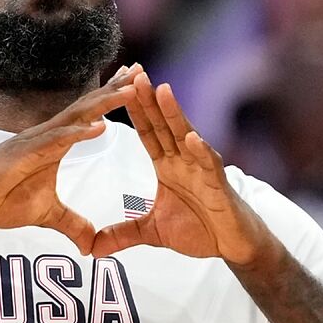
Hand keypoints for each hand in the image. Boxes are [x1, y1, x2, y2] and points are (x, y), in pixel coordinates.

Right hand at [0, 67, 138, 254]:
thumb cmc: (0, 198)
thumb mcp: (46, 216)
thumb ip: (71, 224)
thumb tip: (90, 245)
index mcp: (54, 144)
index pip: (88, 117)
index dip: (110, 99)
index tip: (135, 84)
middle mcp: (48, 135)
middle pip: (87, 107)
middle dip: (114, 88)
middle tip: (140, 69)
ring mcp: (36, 141)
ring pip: (75, 117)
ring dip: (104, 103)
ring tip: (130, 90)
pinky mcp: (24, 153)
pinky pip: (56, 140)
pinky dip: (78, 133)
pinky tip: (99, 126)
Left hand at [90, 72, 274, 264]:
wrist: (231, 245)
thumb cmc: (198, 230)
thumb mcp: (151, 233)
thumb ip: (122, 235)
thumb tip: (91, 249)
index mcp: (168, 166)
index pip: (147, 133)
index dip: (133, 112)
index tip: (116, 89)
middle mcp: (184, 161)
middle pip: (163, 125)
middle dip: (148, 100)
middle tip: (134, 73)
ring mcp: (202, 170)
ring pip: (185, 136)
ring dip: (173, 114)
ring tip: (161, 90)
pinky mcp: (218, 185)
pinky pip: (208, 165)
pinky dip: (200, 151)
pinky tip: (191, 138)